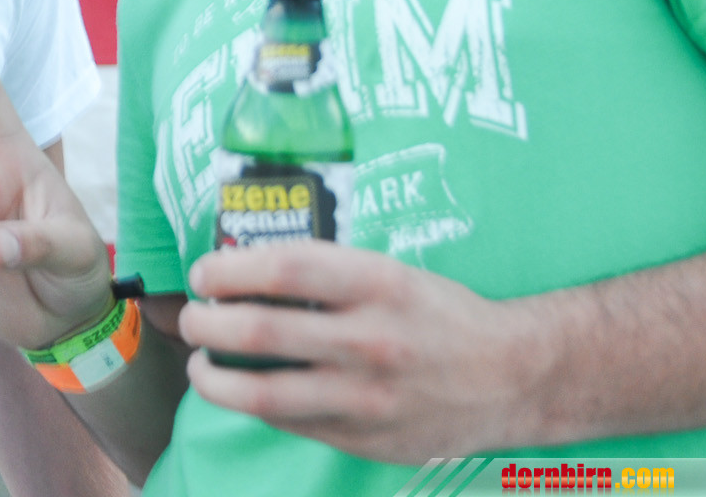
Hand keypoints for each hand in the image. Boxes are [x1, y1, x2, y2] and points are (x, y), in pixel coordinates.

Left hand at [180, 241, 537, 462]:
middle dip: (206, 322)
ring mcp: (366, 396)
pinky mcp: (363, 438)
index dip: (230, 268)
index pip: (285, 267)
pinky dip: (253, 405)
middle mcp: (371, 340)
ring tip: (201, 365)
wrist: (513, 377)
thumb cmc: (440, 315)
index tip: (205, 271)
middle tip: (192, 316)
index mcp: (378, 284)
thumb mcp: (391, 273)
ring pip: (263, 392)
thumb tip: (242, 269)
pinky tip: (241, 390)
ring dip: (214, 378)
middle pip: (261, 329)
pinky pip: (288, 421)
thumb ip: (327, 275)